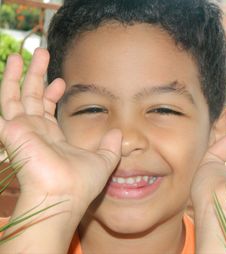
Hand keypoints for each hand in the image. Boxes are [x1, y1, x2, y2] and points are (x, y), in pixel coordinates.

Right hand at [0, 49, 121, 251]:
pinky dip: (6, 85)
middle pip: (31, 97)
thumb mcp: (103, 161)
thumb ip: (110, 147)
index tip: (61, 81)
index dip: (52, 94)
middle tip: (42, 54)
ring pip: (15, 95)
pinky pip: (5, 103)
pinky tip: (10, 66)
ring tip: (24, 53)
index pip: (47, 109)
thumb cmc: (81, 183)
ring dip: (18, 74)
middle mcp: (35, 132)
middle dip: (36, 75)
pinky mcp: (12, 129)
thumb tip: (118, 132)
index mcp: (52, 137)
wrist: (63, 195)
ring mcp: (21, 129)